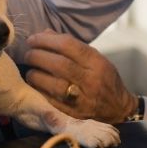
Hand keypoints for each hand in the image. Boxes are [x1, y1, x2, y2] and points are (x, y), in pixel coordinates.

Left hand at [23, 30, 137, 123]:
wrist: (118, 109)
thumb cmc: (105, 79)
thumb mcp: (95, 58)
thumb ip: (71, 46)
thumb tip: (45, 34)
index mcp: (97, 63)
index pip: (69, 46)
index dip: (47, 40)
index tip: (33, 39)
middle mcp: (91, 80)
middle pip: (59, 64)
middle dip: (38, 56)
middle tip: (28, 54)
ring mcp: (82, 99)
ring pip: (53, 84)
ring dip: (35, 74)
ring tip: (30, 69)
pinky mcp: (74, 114)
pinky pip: (51, 101)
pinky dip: (39, 90)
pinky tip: (34, 84)